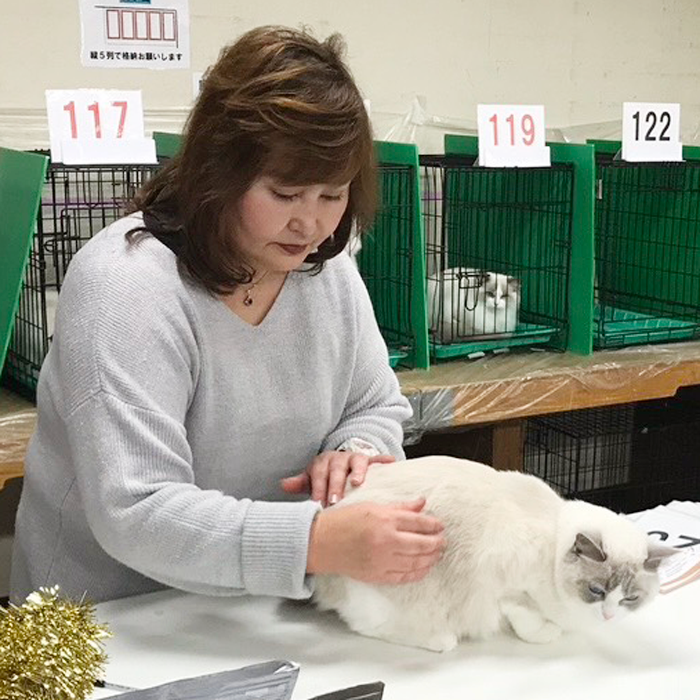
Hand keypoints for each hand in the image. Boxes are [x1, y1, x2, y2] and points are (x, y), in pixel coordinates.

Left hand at [281, 451, 395, 506]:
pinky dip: (384, 460)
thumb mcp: (313, 478)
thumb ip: (300, 483)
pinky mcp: (371, 460)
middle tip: (335, 500)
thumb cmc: (327, 476)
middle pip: (337, 469)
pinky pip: (378, 458)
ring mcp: (356, 458)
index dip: (318, 488)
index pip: (319, 474)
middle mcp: (339, 458)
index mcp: (323, 462)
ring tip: (359, 483)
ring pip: (358, 462)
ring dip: (358, 472)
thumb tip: (284, 485)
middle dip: (336, 485)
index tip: (318, 504)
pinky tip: (391, 463)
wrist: (343, 462)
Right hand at [307, 497, 445, 584]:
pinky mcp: (377, 575)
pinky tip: (424, 568)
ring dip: (431, 558)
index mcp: (384, 520)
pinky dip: (418, 573)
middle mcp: (386, 541)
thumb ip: (399, 507)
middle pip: (422, 544)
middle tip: (443, 541)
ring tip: (437, 554)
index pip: (419, 522)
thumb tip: (422, 503)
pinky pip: (405, 576)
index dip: (434, 524)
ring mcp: (382, 560)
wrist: (321, 542)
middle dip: (437, 543)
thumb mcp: (372, 506)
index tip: (440, 525)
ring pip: (417, 562)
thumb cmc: (343, 520)